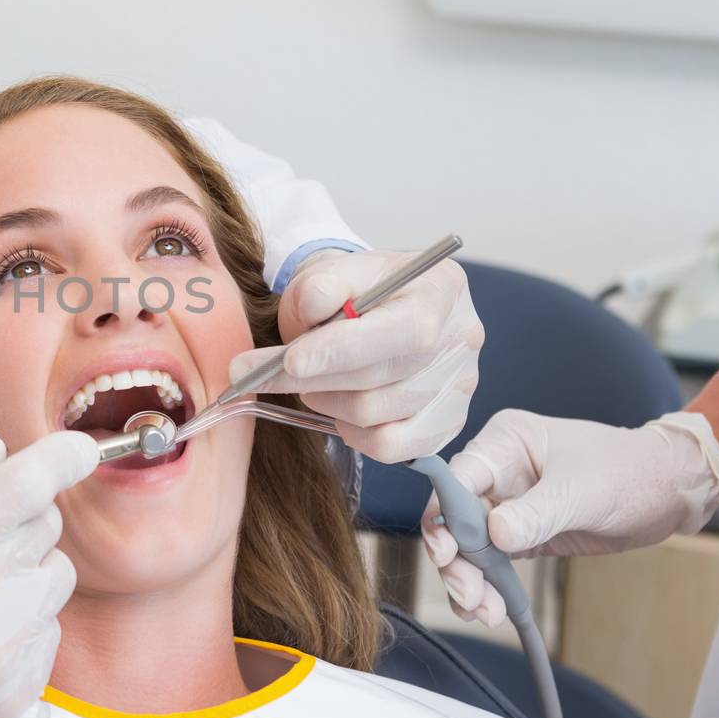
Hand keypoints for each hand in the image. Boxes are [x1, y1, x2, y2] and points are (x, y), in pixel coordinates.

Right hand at [0, 431, 97, 717]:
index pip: (28, 484)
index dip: (62, 456)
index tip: (79, 450)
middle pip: (46, 523)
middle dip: (19, 518)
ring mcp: (0, 650)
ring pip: (56, 575)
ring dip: (24, 571)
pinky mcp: (17, 692)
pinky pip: (50, 630)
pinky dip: (22, 624)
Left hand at [230, 250, 482, 462]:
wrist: (383, 308)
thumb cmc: (359, 289)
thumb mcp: (336, 270)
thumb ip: (320, 285)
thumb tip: (311, 311)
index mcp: (442, 290)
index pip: (399, 331)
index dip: (340, 351)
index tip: (289, 362)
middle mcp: (461, 340)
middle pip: (378, 378)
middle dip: (309, 378)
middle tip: (257, 374)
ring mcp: (460, 386)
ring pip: (375, 415)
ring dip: (326, 401)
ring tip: (312, 381)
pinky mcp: (447, 423)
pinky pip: (391, 447)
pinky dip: (353, 432)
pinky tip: (341, 408)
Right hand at [421, 409, 718, 625]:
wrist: (669, 490)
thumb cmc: (630, 472)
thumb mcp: (582, 492)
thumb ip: (536, 514)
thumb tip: (493, 536)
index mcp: (505, 444)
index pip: (457, 478)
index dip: (445, 514)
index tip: (447, 551)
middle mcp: (497, 472)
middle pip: (453, 517)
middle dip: (456, 559)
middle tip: (468, 593)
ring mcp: (506, 504)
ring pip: (467, 545)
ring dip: (469, 580)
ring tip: (483, 611)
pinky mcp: (520, 534)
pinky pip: (491, 561)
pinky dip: (487, 587)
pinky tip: (488, 609)